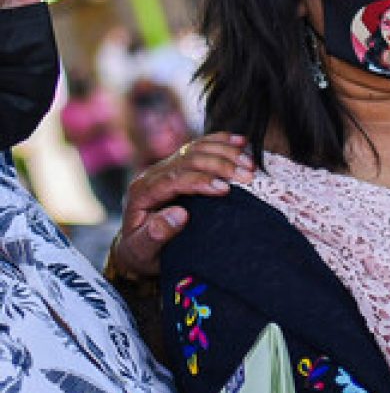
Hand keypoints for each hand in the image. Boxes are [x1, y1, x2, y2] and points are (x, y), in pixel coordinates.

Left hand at [110, 134, 253, 278]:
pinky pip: (199, 146)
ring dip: (225, 152)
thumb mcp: (143, 251)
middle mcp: (152, 174)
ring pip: (196, 148)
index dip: (200, 180)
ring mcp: (165, 166)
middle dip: (220, 165)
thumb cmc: (142, 251)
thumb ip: (155, 234)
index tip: (225, 188)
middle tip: (247, 176)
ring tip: (250, 164)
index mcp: (142, 192)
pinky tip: (240, 142)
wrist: (136, 246)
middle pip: (188, 159)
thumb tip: (179, 215)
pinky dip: (221, 141)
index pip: (174, 178)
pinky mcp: (178, 165)